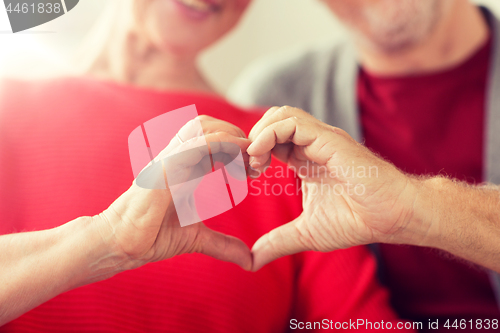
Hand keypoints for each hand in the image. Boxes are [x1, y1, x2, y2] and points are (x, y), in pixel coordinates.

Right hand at [94, 116, 252, 271]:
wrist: (121, 244)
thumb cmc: (152, 236)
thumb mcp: (197, 239)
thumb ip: (223, 245)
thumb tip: (248, 260)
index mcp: (184, 167)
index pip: (213, 139)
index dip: (238, 148)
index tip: (255, 169)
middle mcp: (177, 158)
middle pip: (209, 124)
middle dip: (237, 135)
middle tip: (256, 161)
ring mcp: (169, 159)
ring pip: (203, 125)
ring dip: (231, 135)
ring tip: (248, 158)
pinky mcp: (165, 167)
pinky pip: (195, 144)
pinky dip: (221, 143)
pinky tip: (238, 157)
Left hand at [247, 106, 426, 270]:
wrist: (393, 216)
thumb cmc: (357, 220)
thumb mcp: (306, 234)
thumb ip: (277, 242)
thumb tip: (252, 261)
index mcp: (305, 159)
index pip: (271, 140)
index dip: (253, 152)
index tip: (246, 175)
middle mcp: (312, 144)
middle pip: (272, 120)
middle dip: (252, 139)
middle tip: (248, 167)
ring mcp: (321, 138)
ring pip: (280, 115)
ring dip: (259, 134)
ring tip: (255, 162)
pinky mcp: (329, 138)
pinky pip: (292, 122)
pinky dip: (269, 134)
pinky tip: (261, 156)